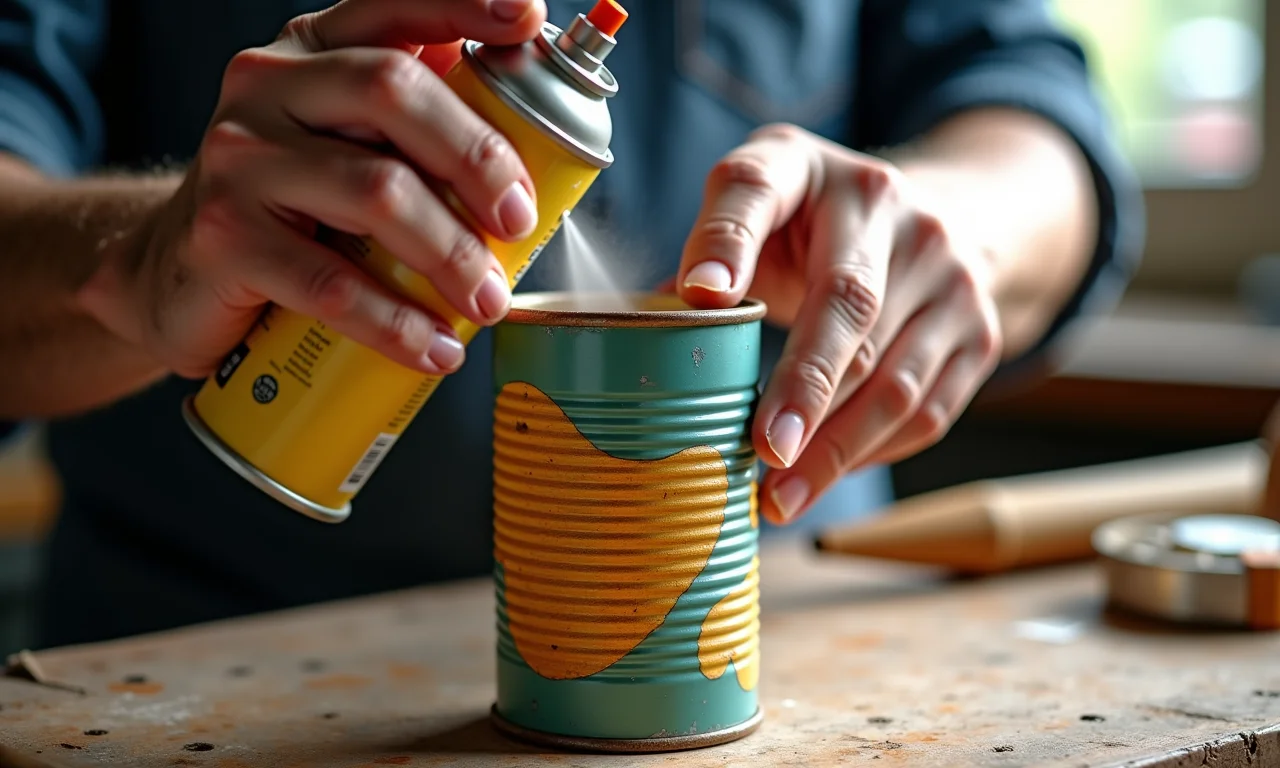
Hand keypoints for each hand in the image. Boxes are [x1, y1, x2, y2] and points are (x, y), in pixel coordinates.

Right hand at [79, 0, 546, 377]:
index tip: (528, 20)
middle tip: (520, 222)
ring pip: (374, 191)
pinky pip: (332, 283)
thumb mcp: (346, 143)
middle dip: (476, 158)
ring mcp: (239, 157)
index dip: (461, 5)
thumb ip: (417, 123)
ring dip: (451, 253)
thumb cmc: (293, 206)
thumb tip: (533, 142)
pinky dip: (398, 322)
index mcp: (314, 50)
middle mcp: (269, 84)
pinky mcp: (223, 236)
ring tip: (488, 301)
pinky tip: (435, 348)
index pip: (392, 7)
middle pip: (393, 91)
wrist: (176, 271)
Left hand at [677, 124, 1002, 524]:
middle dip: (805, 385)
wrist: (945, 210)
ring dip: (837, 446)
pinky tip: (824, 477)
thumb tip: (627, 340)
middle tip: (764, 449)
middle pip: (849, 303)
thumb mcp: (754, 212)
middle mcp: (889, 207)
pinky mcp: (979, 329)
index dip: (726, 240)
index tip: (698, 295)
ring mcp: (947, 270)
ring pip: (894, 374)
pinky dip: (872, 453)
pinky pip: (927, 410)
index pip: (756, 190)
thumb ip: (702, 261)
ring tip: (780, 495)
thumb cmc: (813, 224)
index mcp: (803, 167)